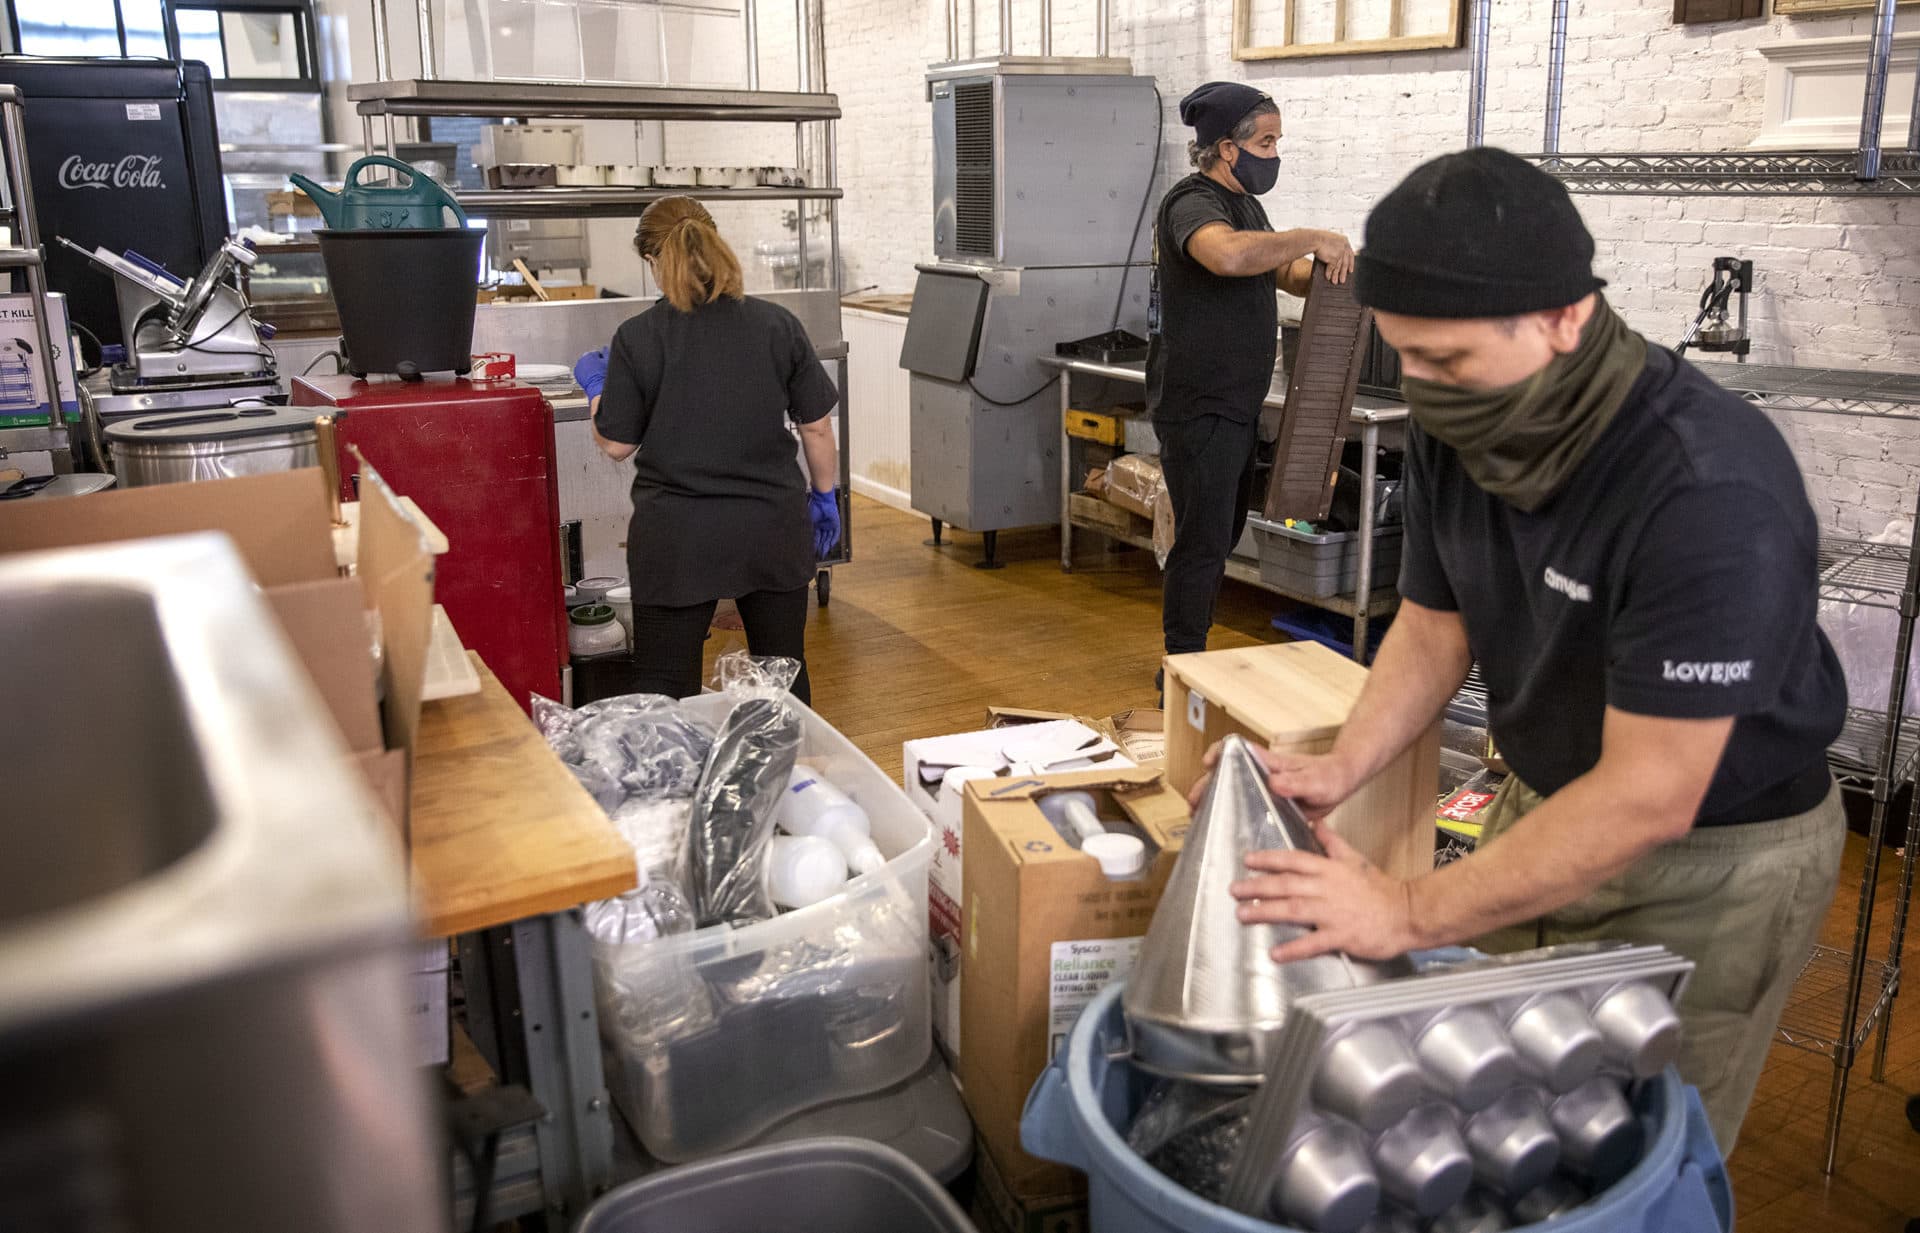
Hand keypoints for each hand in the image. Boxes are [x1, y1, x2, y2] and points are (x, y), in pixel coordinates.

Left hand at [573, 347, 608, 400]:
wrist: (598, 387)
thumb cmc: (603, 375)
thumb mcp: (607, 362)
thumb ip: (606, 353)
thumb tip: (605, 348)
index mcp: (590, 354)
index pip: (596, 353)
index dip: (601, 359)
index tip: (603, 364)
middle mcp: (582, 359)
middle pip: (589, 358)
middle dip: (593, 362)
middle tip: (599, 369)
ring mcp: (578, 366)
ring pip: (584, 364)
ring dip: (589, 367)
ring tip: (595, 373)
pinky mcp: (576, 373)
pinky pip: (581, 370)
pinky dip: (584, 372)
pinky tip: (590, 376)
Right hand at [808, 488, 840, 558]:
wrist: (821, 500)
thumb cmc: (813, 508)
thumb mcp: (809, 522)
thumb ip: (810, 532)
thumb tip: (806, 541)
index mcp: (816, 525)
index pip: (816, 538)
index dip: (814, 545)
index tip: (812, 553)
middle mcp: (823, 526)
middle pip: (823, 539)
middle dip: (820, 548)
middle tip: (819, 556)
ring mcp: (829, 525)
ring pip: (828, 538)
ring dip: (826, 546)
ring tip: (823, 553)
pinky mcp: (836, 523)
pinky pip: (835, 534)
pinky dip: (832, 540)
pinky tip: (830, 546)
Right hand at [1187, 741, 1358, 820]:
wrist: (1341, 783)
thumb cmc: (1329, 776)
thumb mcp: (1315, 780)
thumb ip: (1296, 781)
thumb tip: (1274, 782)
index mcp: (1268, 763)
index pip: (1235, 749)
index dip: (1218, 753)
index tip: (1208, 764)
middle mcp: (1260, 773)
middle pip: (1224, 774)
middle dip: (1206, 787)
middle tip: (1194, 806)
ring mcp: (1262, 787)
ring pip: (1230, 790)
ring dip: (1213, 802)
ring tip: (1199, 819)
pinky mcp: (1267, 803)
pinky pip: (1244, 806)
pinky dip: (1230, 815)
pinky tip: (1223, 829)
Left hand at [1231, 821, 1421, 961]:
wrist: (1406, 912)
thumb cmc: (1379, 887)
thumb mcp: (1354, 858)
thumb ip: (1331, 842)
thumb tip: (1316, 824)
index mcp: (1328, 869)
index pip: (1293, 860)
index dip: (1268, 859)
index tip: (1247, 860)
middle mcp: (1326, 888)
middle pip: (1286, 884)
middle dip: (1257, 885)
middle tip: (1234, 889)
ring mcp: (1332, 913)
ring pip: (1292, 909)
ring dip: (1266, 911)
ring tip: (1242, 914)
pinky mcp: (1341, 936)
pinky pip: (1312, 943)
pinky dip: (1293, 948)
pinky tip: (1275, 953)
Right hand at [1314, 231, 1355, 284]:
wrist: (1314, 239)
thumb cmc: (1319, 238)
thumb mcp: (1331, 240)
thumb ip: (1335, 247)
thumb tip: (1334, 258)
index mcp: (1345, 240)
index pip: (1350, 254)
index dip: (1351, 263)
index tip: (1350, 270)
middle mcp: (1344, 247)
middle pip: (1345, 262)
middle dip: (1343, 273)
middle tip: (1343, 280)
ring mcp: (1340, 253)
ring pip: (1339, 267)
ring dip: (1336, 275)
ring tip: (1335, 282)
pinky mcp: (1334, 258)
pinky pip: (1332, 268)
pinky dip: (1329, 273)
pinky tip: (1328, 278)